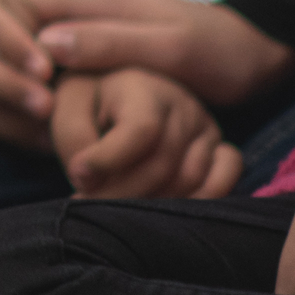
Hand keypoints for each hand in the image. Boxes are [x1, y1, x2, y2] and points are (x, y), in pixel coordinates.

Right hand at [23, 0, 294, 107]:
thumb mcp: (171, 48)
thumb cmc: (219, 48)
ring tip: (44, 119)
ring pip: (32, 39)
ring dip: (28, 75)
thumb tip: (45, 45)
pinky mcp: (101, 44)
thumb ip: (110, 42)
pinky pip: (55, 56)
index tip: (33, 80)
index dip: (8, 35)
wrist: (257, 47)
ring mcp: (92, 21)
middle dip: (11, 61)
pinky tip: (61, 114)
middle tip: (34, 109)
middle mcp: (86, 2)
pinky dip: (49, 83)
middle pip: (16, 20)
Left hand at [50, 66, 240, 199]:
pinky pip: (226, 177)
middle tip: (89, 204)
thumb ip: (73, 137)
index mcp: (141, 84)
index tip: (77, 175)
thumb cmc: (88, 104)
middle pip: (163, 162)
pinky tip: (166, 210)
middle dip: (122, 192)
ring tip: (117, 209)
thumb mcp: (68, 108)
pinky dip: (200, 199)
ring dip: (154, 202)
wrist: (112, 98)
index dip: (109, 160)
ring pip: (192, 178)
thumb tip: (89, 179)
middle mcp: (181, 103)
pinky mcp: (219, 148)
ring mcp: (205, 126)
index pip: (141, 129)